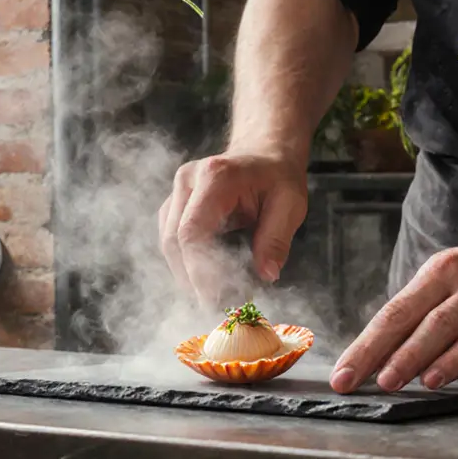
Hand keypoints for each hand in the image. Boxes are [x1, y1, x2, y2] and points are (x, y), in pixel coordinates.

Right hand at [158, 150, 307, 307]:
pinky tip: (204, 279)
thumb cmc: (278, 177)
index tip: (214, 301)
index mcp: (215, 177)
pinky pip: (171, 238)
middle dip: (191, 278)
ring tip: (212, 297)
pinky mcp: (175, 203)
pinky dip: (184, 262)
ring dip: (185, 273)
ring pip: (167, 242)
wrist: (264, 152)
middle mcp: (188, 180)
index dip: (198, 271)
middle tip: (216, 306)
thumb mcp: (290, 204)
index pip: (191, 232)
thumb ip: (277, 239)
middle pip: (173, 239)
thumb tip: (266, 275)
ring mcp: (177, 190)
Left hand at [329, 231, 457, 393]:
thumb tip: (389, 359)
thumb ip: (429, 316)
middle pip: (408, 320)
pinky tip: (435, 379)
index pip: (392, 312)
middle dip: (375, 353)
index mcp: (438, 272)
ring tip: (388, 381)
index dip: (364, 345)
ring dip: (412, 358)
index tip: (342, 373)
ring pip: (442, 329)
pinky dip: (454, 362)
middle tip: (351, 381)